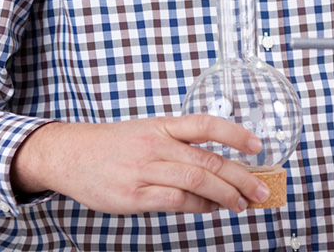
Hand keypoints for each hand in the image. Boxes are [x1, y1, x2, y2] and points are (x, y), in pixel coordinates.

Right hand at [11, 115, 270, 213]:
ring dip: (225, 195)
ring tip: (242, 204)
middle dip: (240, 176)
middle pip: (207, 159)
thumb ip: (178, 147)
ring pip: (196, 181)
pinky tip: (210, 209)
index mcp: (162, 125)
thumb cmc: (113, 144)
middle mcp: (157, 144)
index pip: (205, 124)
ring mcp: (145, 170)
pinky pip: (175, 201)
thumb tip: (215, 168)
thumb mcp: (147, 132)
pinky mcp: (135, 195)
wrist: (71, 154)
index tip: (258, 145)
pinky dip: (198, 207)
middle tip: (261, 189)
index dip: (234, 134)